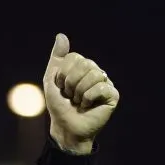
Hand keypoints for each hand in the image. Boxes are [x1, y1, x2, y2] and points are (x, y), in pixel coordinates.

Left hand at [42, 34, 118, 154]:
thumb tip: (61, 35)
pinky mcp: (113, 95)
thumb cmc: (59, 106)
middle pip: (86, 64)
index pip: (74, 57)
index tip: (62, 88)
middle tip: (71, 96)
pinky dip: (89, 98)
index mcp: (83, 67)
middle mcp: (96, 72)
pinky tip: (88, 106)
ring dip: (80, 92)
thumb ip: (56, 58)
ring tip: (79, 102)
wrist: (66, 128)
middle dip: (71, 83)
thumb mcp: (51, 80)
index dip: (63, 75)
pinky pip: (101, 87)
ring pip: (95, 74)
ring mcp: (106, 83)